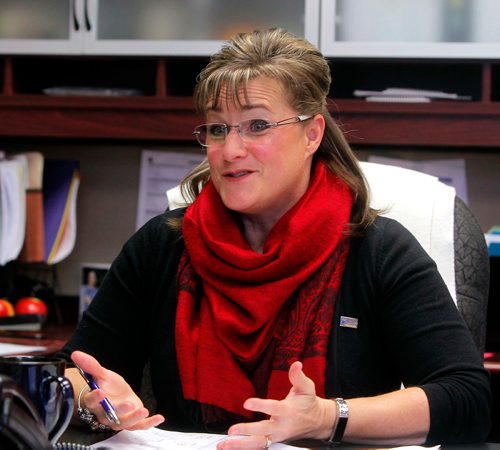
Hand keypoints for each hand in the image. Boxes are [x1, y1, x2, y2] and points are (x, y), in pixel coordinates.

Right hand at [71, 350, 164, 430]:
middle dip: (119, 411)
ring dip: (134, 418)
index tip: (100, 391)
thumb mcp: (102, 374)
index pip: (92, 402)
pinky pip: (140, 426)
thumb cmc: (108, 386)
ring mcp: (119, 420)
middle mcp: (105, 415)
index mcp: (96, 402)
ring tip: (144, 410)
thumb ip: (91, 365)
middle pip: (109, 416)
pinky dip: (149, 423)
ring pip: (124, 423)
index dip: (95, 398)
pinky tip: (160, 417)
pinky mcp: (131, 422)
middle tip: (128, 404)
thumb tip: (76, 353)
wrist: (118, 395)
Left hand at [216, 361, 335, 448]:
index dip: (260, 406)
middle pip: (263, 431)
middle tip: (231, 430)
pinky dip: (244, 447)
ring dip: (240, 445)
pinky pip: (258, 446)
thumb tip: (296, 364)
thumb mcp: (307, 387)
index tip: (247, 403)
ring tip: (224, 444)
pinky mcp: (273, 441)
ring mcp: (277, 436)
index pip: (273, 408)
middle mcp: (281, 426)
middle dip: (247, 431)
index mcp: (288, 412)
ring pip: (258, 443)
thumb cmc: (308, 403)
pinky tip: (230, 445)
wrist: (316, 422)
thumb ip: (298, 376)